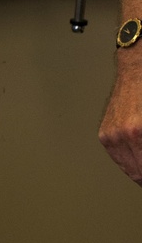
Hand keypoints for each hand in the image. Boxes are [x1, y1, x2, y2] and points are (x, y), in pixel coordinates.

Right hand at [99, 55, 141, 183]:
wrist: (137, 70)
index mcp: (139, 132)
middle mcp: (123, 135)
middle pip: (138, 172)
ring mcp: (111, 135)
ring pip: (129, 169)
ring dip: (139, 170)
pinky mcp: (105, 134)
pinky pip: (118, 158)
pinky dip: (130, 162)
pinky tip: (139, 159)